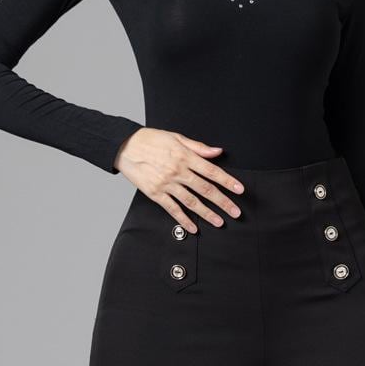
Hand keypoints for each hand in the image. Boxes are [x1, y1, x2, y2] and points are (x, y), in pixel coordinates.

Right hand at [113, 127, 244, 232]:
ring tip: (219, 222)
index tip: (239, 190)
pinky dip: (184, 220)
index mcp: (184, 156)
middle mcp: (177, 171)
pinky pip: (172, 209)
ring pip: (191, 202)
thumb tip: (217, 152)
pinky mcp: (155, 193)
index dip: (227, 181)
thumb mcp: (176, 137)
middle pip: (205, 189)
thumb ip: (198, 147)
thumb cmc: (151, 140)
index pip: (211, 171)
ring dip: (207, 213)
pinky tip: (193, 228)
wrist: (125, 146)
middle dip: (223, 201)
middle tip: (236, 212)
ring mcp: (166, 184)